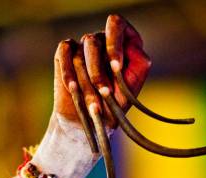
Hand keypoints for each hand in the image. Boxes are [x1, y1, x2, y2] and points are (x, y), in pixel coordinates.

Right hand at [52, 14, 150, 129]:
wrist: (88, 123)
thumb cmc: (112, 107)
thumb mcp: (131, 89)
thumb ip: (139, 66)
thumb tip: (134, 48)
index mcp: (123, 44)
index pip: (117, 25)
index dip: (114, 44)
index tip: (116, 67)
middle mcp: (104, 40)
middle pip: (96, 41)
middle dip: (98, 72)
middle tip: (103, 93)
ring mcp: (84, 46)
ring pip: (80, 52)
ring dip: (86, 81)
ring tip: (91, 102)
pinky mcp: (66, 53)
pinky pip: (65, 52)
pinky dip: (68, 72)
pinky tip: (72, 88)